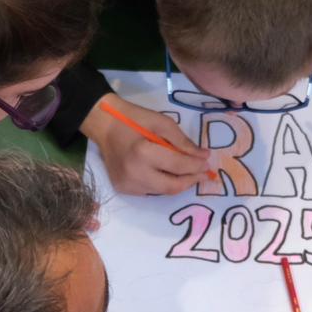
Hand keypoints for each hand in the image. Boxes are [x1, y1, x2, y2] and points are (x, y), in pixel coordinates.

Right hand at [82, 94, 210, 195]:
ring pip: (162, 191)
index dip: (197, 165)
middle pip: (173, 186)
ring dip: (178, 183)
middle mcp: (135, 174)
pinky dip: (162, 183)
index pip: (178, 166)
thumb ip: (183, 142)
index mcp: (144, 153)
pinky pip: (150, 191)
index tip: (208, 162)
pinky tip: (166, 173)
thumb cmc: (134, 119)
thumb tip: (203, 157)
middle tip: (204, 174)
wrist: (104, 125)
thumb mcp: (162, 123)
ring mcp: (127, 184)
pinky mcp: (123, 189)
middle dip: (191, 181)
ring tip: (188, 173)